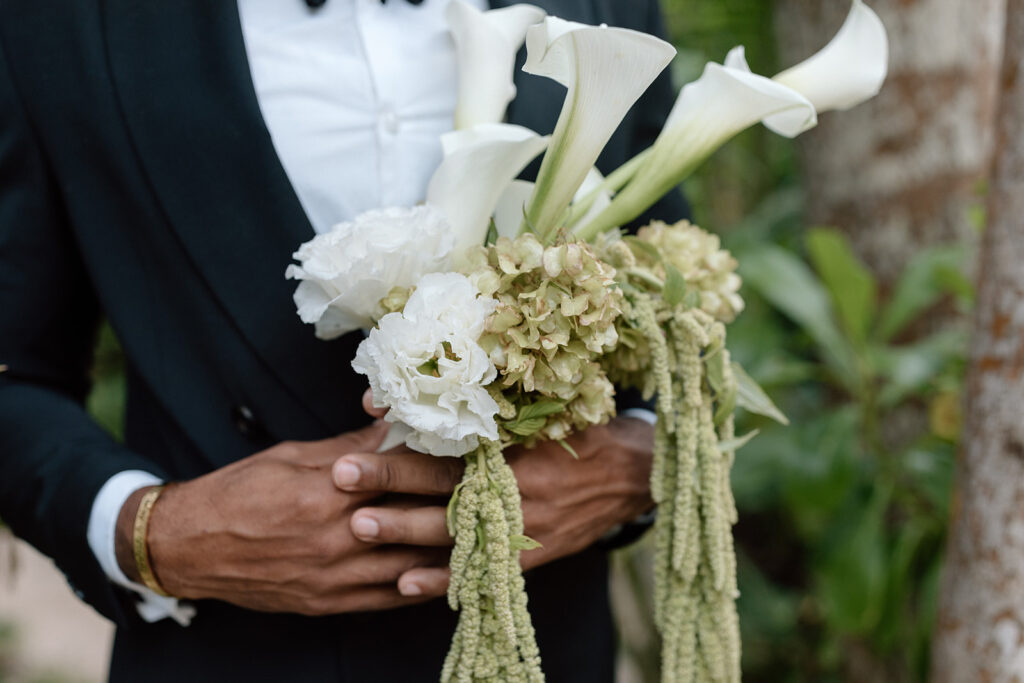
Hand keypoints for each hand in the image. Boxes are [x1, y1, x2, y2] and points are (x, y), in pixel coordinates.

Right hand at [114, 421, 459, 614]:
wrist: (190, 547)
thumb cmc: (240, 491)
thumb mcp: (297, 456)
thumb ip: (354, 446)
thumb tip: (399, 424)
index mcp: (330, 492)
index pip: (405, 477)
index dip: (447, 467)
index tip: (479, 456)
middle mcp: (338, 539)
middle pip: (417, 522)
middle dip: (459, 507)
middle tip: (497, 493)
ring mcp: (335, 577)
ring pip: (413, 565)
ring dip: (451, 549)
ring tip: (486, 532)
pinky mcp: (329, 603)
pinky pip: (389, 598)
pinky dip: (423, 585)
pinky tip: (449, 572)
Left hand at [336, 411, 654, 598]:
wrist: (632, 477)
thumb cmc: (580, 432)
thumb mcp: (547, 405)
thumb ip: (494, 398)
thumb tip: (427, 381)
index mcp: (518, 443)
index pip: (455, 433)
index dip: (413, 424)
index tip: (368, 415)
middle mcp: (516, 485)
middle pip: (444, 482)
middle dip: (391, 479)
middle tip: (342, 477)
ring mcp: (521, 525)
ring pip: (453, 531)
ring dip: (404, 531)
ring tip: (360, 527)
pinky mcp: (528, 556)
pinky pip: (479, 572)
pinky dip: (442, 580)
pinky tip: (403, 584)